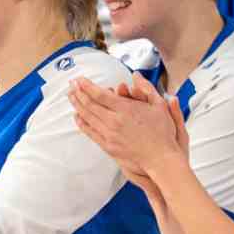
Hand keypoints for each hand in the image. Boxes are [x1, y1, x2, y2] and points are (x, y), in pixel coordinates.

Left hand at [69, 74, 187, 178]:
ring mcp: (110, 135)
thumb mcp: (159, 105)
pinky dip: (81, 123)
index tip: (80, 79)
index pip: (99, 94)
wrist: (160, 158)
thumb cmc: (162, 132)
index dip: (87, 86)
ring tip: (71, 96)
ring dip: (77, 105)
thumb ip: (146, 88)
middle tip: (71, 84)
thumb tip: (136, 75)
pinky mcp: (108, 146)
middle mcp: (114, 122)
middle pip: (89, 104)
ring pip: (87, 117)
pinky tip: (77, 116)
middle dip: (78, 92)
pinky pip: (90, 132)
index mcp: (126, 109)